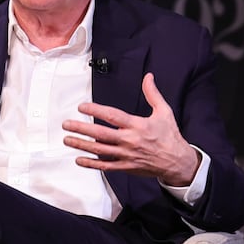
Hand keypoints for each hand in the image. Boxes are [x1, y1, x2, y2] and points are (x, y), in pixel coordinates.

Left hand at [62, 73, 199, 185]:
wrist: (177, 162)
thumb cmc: (169, 136)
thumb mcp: (164, 112)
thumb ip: (153, 94)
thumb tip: (148, 77)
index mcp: (137, 126)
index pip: (112, 116)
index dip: (96, 110)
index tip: (82, 106)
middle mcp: (130, 141)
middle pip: (101, 134)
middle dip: (81, 128)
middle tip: (66, 124)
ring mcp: (126, 155)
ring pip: (100, 150)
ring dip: (81, 145)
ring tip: (67, 139)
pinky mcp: (125, 167)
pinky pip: (105, 166)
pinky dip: (91, 164)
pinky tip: (79, 159)